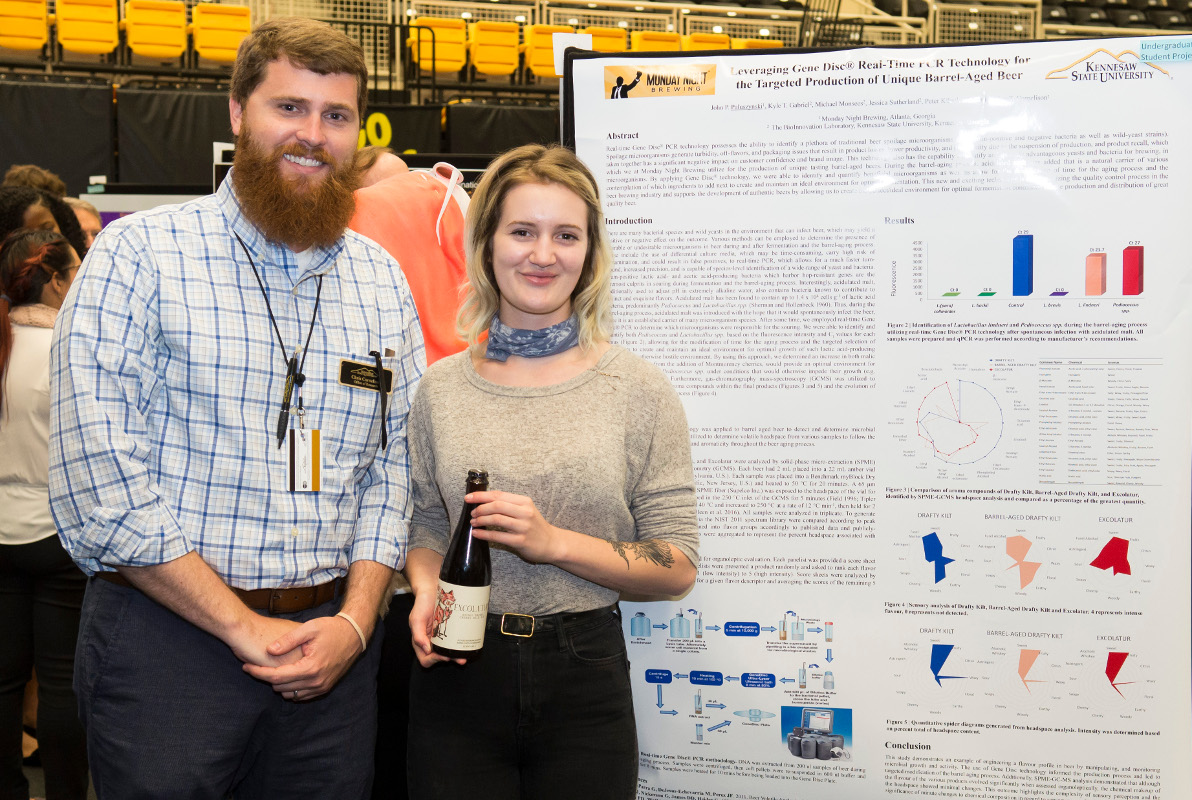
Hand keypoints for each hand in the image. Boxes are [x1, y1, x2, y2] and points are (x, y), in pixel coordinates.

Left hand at [242, 615, 363, 700]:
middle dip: (267, 677)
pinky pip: (301, 696)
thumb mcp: (309, 629)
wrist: (355, 635)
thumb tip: (268, 650)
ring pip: (290, 694)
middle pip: (280, 687)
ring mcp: (321, 687)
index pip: (276, 676)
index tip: (245, 666)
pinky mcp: (324, 688)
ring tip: (273, 668)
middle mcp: (316, 682)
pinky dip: (291, 688)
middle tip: (257, 664)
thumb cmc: (332, 629)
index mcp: (310, 668)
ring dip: (279, 684)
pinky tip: (287, 674)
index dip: (258, 672)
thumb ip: (287, 640)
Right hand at [409, 586, 464, 667]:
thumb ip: (418, 635)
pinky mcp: (450, 630)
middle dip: (449, 659)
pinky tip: (466, 644)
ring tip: (465, 655)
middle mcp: (430, 641)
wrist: (432, 588)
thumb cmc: (422, 604)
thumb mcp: (416, 619)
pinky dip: (459, 645)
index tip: (444, 656)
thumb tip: (426, 650)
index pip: (426, 658)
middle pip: (439, 657)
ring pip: (448, 651)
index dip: (434, 660)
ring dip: (456, 655)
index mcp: (420, 641)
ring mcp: (441, 636)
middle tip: (460, 659)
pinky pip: (454, 641)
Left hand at [468, 490, 562, 564]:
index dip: (481, 495)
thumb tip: (484, 501)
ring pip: (496, 519)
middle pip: (496, 505)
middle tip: (472, 513)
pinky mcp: (520, 541)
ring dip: (481, 520)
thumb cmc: (535, 526)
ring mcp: (523, 527)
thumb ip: (509, 505)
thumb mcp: (525, 510)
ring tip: (473, 522)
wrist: (552, 543)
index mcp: (524, 502)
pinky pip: (498, 536)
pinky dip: (484, 534)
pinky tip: (477, 533)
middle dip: (480, 508)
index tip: (468, 497)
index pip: (499, 495)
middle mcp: (525, 512)